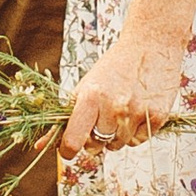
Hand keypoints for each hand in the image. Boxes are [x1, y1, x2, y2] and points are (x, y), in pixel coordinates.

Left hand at [60, 17, 195, 157]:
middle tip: (102, 116)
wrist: (151, 44)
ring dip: (117, 134)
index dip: (68, 150)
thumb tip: (39, 146)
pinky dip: (136, 131)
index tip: (69, 148)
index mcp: (90, 97)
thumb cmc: (113, 68)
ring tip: (121, 108)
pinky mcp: (157, 117)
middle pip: (96, 146)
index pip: (73, 141)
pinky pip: (138, 141)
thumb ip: (65, 118)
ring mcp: (136, 113)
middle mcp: (113, 107)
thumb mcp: (85, 87)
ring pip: (118, 145)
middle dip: (95, 137)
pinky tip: (137, 109)